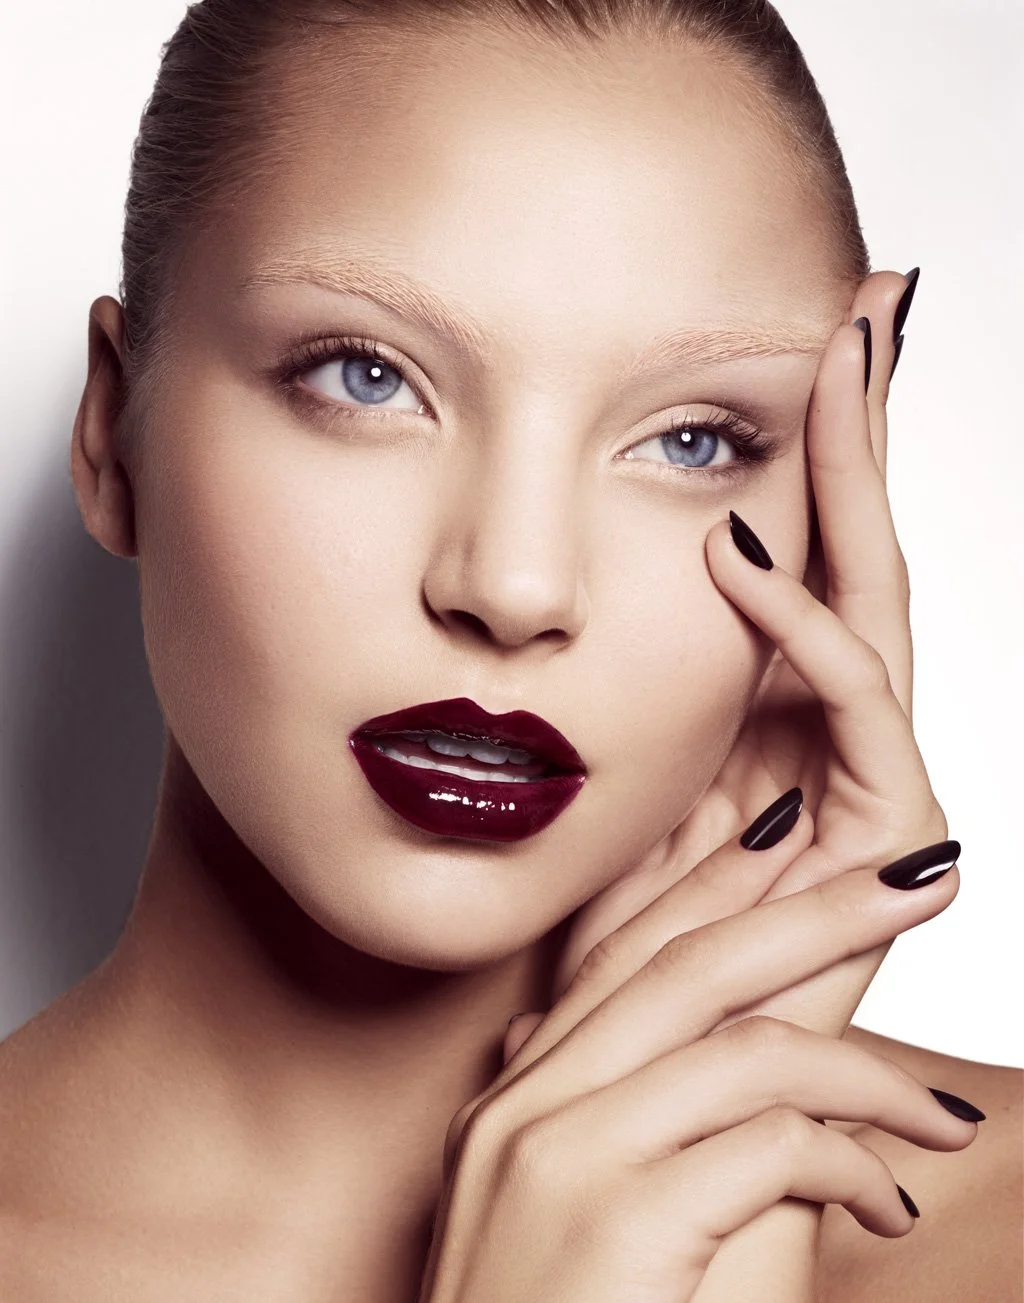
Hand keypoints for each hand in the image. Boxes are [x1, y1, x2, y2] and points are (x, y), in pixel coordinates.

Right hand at [418, 837, 970, 1302]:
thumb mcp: (557, 1214)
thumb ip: (577, 1116)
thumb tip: (581, 1042)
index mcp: (515, 1097)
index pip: (626, 951)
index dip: (714, 884)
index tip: (791, 837)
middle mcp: (527, 1104)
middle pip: (694, 966)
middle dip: (818, 911)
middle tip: (913, 878)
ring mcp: (564, 1154)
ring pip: (748, 1050)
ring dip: (870, 1075)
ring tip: (941, 1116)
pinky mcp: (618, 1218)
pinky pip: (774, 1146)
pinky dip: (852, 1165)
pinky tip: (888, 1205)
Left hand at [507, 269, 941, 1055]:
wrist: (652, 1083)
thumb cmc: (613, 940)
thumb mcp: (610, 785)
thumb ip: (630, 691)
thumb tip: (584, 579)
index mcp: (769, 703)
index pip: (799, 546)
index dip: (801, 443)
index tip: (792, 332)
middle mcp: (831, 724)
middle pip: (854, 545)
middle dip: (859, 424)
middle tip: (867, 300)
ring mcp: (869, 775)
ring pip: (876, 596)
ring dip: (855, 477)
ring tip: (839, 353)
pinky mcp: (889, 840)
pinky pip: (853, 709)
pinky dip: (796, 628)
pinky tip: (734, 550)